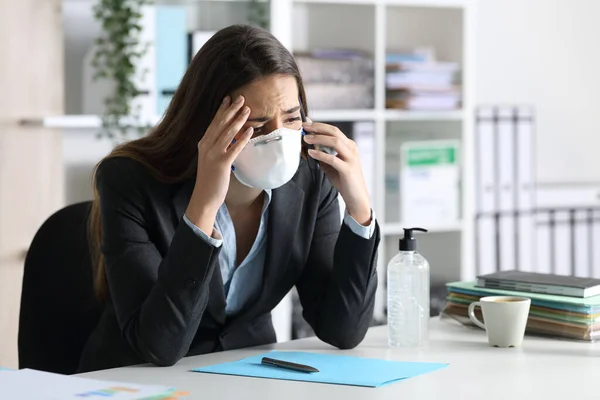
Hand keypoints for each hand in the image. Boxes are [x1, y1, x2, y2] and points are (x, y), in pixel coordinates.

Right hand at [186, 95, 253, 232]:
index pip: (214, 123)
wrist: (204, 197)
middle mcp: (206, 146)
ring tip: (247, 110)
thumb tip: (229, 137)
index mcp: (203, 143)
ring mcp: (213, 154)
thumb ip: (217, 147)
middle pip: (220, 124)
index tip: (228, 99)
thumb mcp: (210, 159)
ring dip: (238, 120)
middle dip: (231, 110)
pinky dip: (242, 138)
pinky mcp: (221, 164)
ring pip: (227, 133)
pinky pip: (234, 148)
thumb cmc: (210, 179)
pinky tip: (250, 131)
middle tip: (241, 98)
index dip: (221, 110)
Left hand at [302, 121, 371, 224]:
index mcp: (349, 146)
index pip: (333, 130)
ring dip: (318, 138)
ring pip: (335, 142)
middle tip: (304, 126)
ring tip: (306, 139)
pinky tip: (311, 153)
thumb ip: (322, 154)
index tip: (306, 123)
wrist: (356, 197)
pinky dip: (320, 155)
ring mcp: (351, 158)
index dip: (319, 125)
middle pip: (334, 132)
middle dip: (318, 128)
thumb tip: (309, 144)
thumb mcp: (331, 164)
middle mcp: (352, 149)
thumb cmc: (344, 180)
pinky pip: (333, 159)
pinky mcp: (348, 169)